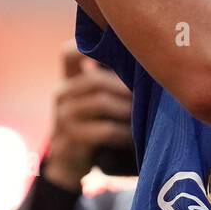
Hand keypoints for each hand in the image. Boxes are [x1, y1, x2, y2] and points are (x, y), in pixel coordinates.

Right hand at [42, 45, 133, 191]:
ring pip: (100, 102)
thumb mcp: (93, 99)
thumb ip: (109, 81)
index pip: (69, 52)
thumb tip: (148, 63)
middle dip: (125, 86)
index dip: (89, 47)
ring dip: (127, 109)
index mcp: (69, 79)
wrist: (68, 162)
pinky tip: (134, 136)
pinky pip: (104, 130)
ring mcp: (63, 116)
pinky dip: (124, 132)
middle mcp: (62, 93)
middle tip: (147, 93)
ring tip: (144, 114)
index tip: (119, 49)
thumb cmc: (92, 123)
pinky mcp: (69, 139)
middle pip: (95, 79)